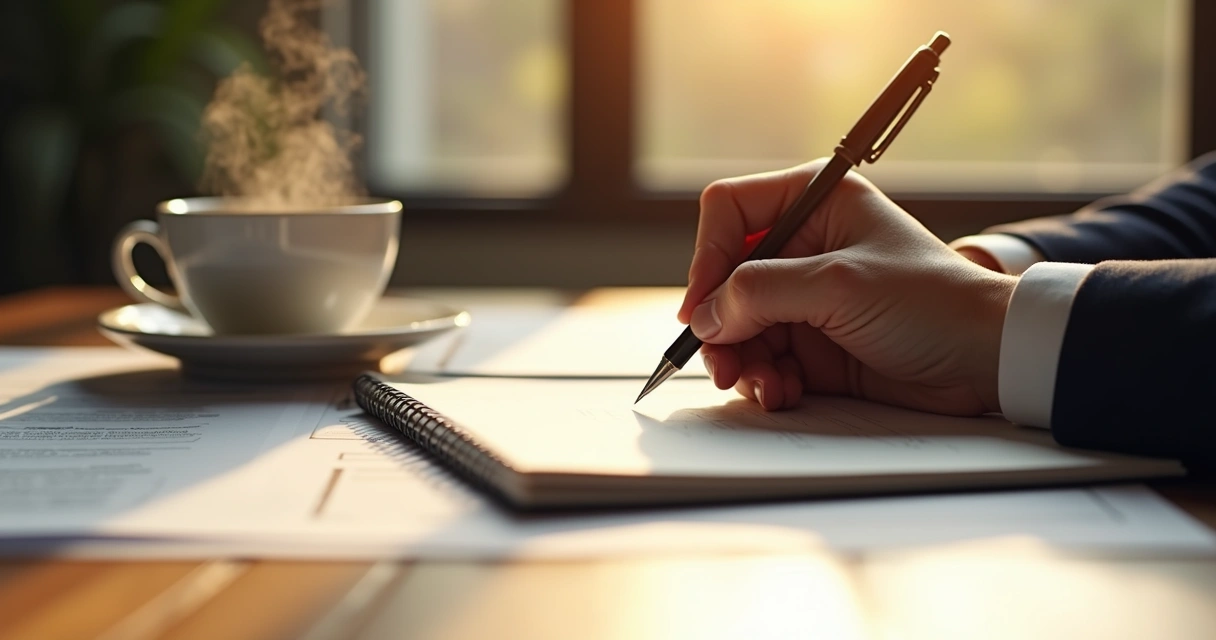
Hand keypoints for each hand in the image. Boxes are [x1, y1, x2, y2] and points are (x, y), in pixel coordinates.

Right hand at [677, 160, 1017, 415]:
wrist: (986, 359)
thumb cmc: (931, 303)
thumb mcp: (839, 286)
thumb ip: (761, 292)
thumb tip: (705, 315)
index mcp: (814, 202)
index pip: (729, 212)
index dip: (707, 257)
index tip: (702, 306)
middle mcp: (803, 245)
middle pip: (725, 278)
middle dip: (721, 324)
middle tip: (724, 365)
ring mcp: (805, 297)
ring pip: (738, 325)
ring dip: (741, 360)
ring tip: (763, 387)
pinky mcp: (812, 343)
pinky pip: (763, 359)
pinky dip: (765, 379)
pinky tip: (785, 393)